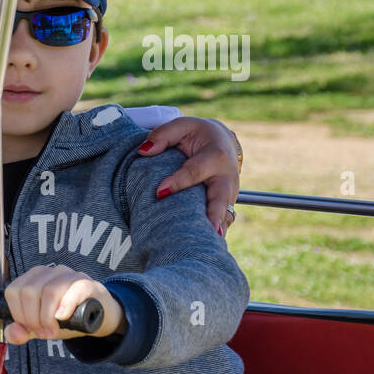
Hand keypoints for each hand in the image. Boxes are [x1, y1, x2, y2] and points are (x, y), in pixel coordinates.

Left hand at [2, 265, 123, 344]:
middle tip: (43, 332)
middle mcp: (49, 273)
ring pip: (50, 291)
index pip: (13, 291)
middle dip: (33, 318)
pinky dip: (66, 305)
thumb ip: (22, 332)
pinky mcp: (88, 284)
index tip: (30, 328)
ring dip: (47, 317)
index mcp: (33, 279)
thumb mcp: (40, 327)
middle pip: (29, 292)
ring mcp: (70, 276)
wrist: (98, 318)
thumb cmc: (66, 319)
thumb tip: (14, 332)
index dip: (18, 314)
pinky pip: (75, 289)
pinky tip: (63, 317)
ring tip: (53, 330)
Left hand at [136, 116, 240, 235]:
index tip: (159, 193)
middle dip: (214, 213)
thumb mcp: (181, 126)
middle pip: (221, 197)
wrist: (222, 140)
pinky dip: (217, 233)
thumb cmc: (197, 134)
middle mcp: (226, 177)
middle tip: (208, 230)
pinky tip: (208, 247)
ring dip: (217, 229)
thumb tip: (144, 151)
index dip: (177, 182)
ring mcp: (229, 193)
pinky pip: (224, 220)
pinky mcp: (227, 204)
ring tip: (209, 245)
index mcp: (215, 155)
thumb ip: (163, 135)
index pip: (194, 171)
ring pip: (226, 213)